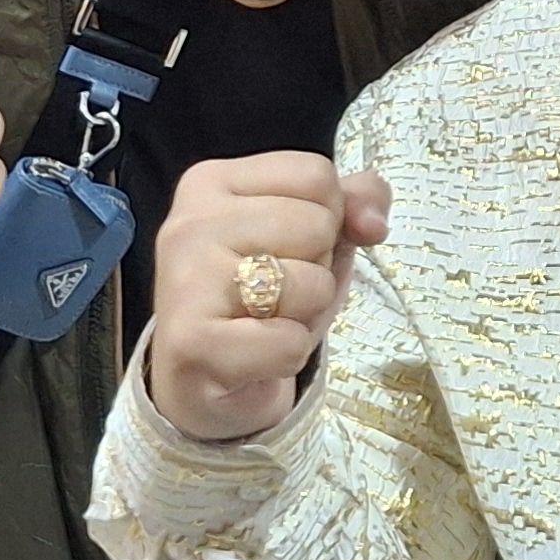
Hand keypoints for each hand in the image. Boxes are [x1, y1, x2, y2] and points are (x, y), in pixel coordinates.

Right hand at [147, 154, 392, 442]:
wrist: (203, 384)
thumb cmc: (261, 301)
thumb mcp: (315, 238)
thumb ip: (354, 203)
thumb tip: (373, 222)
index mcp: (212, 182)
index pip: (316, 175)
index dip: (326, 219)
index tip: (286, 250)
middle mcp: (190, 222)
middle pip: (317, 225)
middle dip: (316, 269)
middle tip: (274, 296)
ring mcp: (186, 280)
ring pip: (311, 283)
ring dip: (305, 314)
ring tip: (264, 323)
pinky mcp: (192, 342)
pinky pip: (291, 343)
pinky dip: (288, 356)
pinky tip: (254, 357)